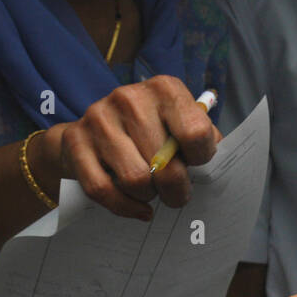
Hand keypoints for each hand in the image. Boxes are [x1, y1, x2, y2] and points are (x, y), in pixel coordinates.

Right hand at [36, 75, 220, 219]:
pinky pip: (103, 190)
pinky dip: (125, 207)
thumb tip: (220, 169)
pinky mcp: (75, 142)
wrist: (91, 134)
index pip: (196, 132)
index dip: (201, 159)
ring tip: (152, 192)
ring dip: (149, 196)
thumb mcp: (180, 128)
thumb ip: (204, 142)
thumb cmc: (150, 135)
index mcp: (164, 89)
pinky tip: (138, 208)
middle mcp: (130, 98)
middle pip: (165, 165)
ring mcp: (99, 118)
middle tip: (176, 194)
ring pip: (135, 180)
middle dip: (176, 190)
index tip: (196, 165)